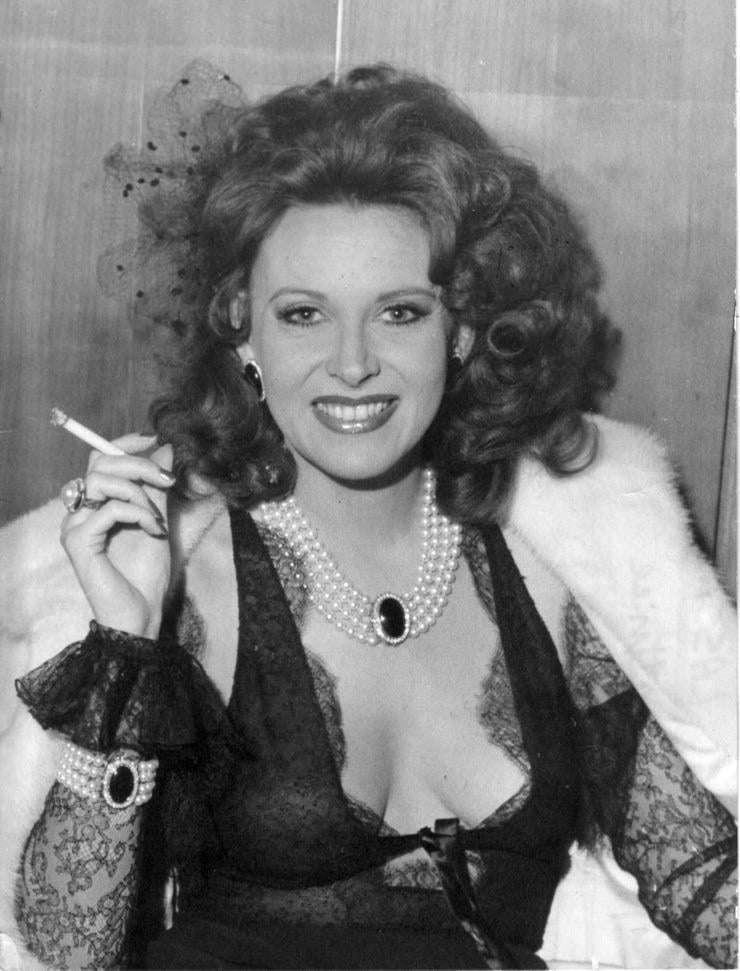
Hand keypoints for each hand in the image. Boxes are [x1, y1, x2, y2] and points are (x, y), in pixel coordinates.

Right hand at [60, 433, 175, 638]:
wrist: (142, 614)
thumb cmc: (148, 574)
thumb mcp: (159, 520)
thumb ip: (158, 488)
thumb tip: (164, 449)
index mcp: (95, 505)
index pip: (101, 460)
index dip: (125, 444)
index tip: (154, 439)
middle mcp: (79, 512)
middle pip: (99, 464)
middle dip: (138, 464)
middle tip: (167, 480)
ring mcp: (74, 526)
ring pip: (101, 481)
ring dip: (139, 493)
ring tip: (159, 518)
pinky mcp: (76, 541)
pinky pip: (109, 508)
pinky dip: (138, 513)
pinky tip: (155, 530)